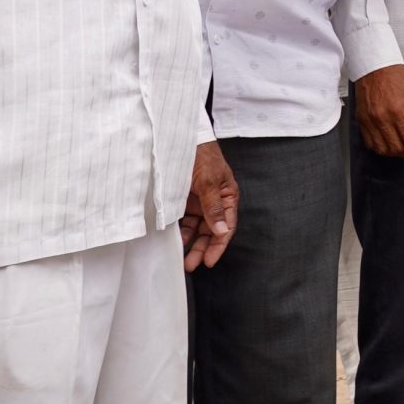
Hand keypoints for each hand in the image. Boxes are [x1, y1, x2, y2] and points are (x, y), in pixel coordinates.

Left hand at [180, 141, 238, 270]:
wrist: (181, 139)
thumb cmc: (201, 156)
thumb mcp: (209, 181)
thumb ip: (214, 207)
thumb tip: (222, 231)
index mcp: (228, 197)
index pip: (226, 226)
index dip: (218, 245)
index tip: (209, 261)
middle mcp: (215, 202)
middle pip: (211, 231)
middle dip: (203, 248)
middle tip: (192, 265)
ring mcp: (200, 202)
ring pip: (197, 228)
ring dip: (191, 243)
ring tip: (182, 258)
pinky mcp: (185, 200)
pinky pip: (184, 220)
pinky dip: (180, 231)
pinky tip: (175, 240)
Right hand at [354, 64, 403, 160]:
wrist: (374, 66)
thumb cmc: (396, 76)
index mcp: (398, 111)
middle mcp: (382, 118)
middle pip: (397, 149)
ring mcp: (370, 121)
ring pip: (382, 149)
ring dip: (395, 153)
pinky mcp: (361, 120)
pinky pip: (370, 143)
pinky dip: (381, 148)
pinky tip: (389, 143)